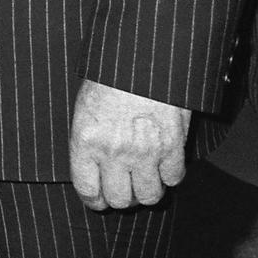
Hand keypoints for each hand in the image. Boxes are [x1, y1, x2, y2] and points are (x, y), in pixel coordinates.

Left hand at [68, 80, 189, 209]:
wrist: (141, 57)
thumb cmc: (108, 77)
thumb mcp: (84, 108)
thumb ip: (88, 141)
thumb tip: (94, 169)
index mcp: (85, 141)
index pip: (87, 190)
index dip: (94, 200)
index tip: (99, 199)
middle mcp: (114, 151)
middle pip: (120, 199)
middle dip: (122, 198)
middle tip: (125, 189)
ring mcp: (145, 151)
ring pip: (150, 195)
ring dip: (148, 190)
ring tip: (145, 179)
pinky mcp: (173, 145)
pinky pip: (174, 178)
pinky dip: (170, 175)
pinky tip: (164, 164)